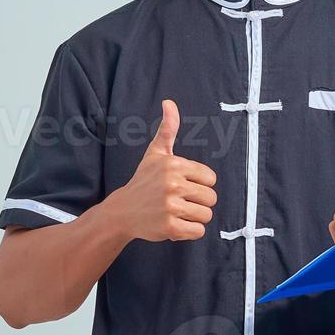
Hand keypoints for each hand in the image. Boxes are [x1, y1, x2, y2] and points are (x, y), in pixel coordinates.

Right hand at [107, 99, 217, 241]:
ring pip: (207, 216)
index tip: (183, 186)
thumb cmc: (144, 181)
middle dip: (199, 202)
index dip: (200, 184)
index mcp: (174, 165)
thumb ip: (167, 129)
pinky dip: (190, 232)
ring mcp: (170, 207)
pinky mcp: (170, 228)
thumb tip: (169, 102)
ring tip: (177, 213)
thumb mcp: (155, 153)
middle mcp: (172, 184)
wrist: (122, 211)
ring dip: (195, 217)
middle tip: (180, 201)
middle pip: (211, 198)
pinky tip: (175, 224)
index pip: (211, 179)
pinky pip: (198, 232)